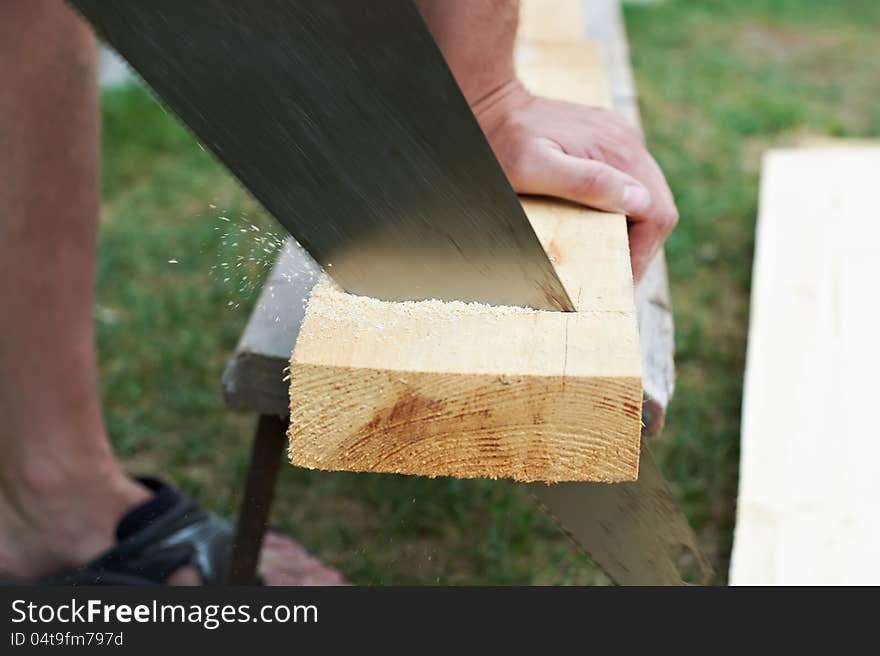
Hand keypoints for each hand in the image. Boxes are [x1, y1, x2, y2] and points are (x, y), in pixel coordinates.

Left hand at [474, 81, 678, 281]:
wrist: (490, 103)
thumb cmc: (502, 143)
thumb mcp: (533, 169)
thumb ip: (586, 183)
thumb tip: (638, 200)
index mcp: (617, 153)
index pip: (657, 214)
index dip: (643, 253)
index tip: (621, 279)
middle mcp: (627, 142)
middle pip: (658, 206)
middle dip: (642, 244)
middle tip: (616, 272)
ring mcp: (620, 137)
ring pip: (648, 194)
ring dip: (634, 226)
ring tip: (610, 250)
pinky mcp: (608, 137)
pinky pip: (631, 178)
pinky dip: (623, 205)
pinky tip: (601, 219)